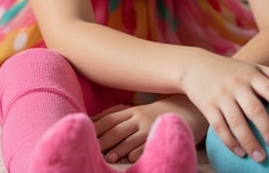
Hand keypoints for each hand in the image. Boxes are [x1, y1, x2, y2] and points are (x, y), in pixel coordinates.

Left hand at [92, 95, 206, 163]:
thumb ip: (120, 116)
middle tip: (91, 150)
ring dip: (118, 149)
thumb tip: (95, 124)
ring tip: (108, 158)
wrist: (187, 109)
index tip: (82, 135)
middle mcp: (138, 117)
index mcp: (130, 110)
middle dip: (102, 140)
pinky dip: (138, 152)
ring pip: (130, 138)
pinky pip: (148, 145)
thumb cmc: (157, 113)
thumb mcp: (138, 111)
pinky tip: (131, 160)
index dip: (94, 126)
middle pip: (115, 129)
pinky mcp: (161, 135)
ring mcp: (149, 126)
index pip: (107, 118)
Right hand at [180, 51, 268, 162]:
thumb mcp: (255, 68)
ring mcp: (221, 96)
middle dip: (268, 130)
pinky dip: (230, 142)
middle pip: (255, 110)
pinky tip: (240, 153)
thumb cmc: (232, 70)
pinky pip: (219, 127)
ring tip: (261, 158)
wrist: (194, 66)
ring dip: (249, 141)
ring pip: (236, 122)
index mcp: (251, 75)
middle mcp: (237, 85)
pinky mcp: (207, 107)